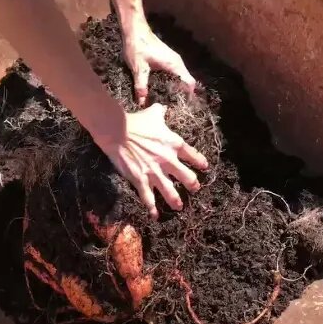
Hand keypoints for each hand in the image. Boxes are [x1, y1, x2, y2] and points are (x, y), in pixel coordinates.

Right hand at [91, 103, 207, 218]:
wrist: (118, 131)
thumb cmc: (136, 121)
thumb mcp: (153, 114)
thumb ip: (161, 112)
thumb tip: (163, 107)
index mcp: (174, 144)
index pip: (193, 155)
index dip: (200, 162)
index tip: (204, 167)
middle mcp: (168, 160)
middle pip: (187, 177)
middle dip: (192, 185)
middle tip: (194, 189)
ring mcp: (155, 172)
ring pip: (171, 192)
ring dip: (175, 201)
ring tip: (178, 207)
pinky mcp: (141, 180)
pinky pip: (148, 197)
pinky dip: (152, 208)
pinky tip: (154, 216)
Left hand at [122, 25, 196, 105]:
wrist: (134, 29)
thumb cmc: (137, 46)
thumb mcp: (139, 67)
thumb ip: (141, 85)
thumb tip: (142, 103)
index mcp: (174, 64)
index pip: (189, 82)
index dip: (188, 95)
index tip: (181, 106)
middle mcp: (176, 62)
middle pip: (185, 81)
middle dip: (180, 94)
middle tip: (171, 107)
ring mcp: (172, 60)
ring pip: (179, 77)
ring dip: (174, 88)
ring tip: (165, 101)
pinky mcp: (167, 59)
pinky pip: (174, 73)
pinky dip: (170, 82)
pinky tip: (160, 89)